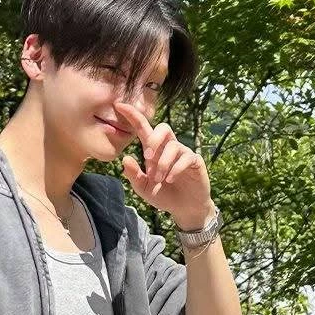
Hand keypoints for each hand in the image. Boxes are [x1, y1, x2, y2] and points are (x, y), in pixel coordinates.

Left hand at [111, 100, 213, 229]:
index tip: (119, 105)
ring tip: (159, 179)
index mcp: (154, 150)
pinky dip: (175, 168)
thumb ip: (134, 175)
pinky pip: (186, 157)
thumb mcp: (143, 188)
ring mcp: (183, 152)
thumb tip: (125, 158)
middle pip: (164, 127)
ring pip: (173, 146)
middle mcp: (168, 147)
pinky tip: (170, 179)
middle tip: (148, 157)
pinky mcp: (195, 161)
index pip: (144, 129)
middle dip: (154, 139)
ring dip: (163, 163)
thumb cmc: (163, 194)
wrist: (184, 209)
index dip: (133, 116)